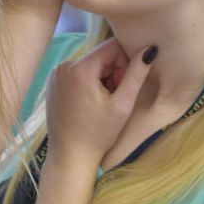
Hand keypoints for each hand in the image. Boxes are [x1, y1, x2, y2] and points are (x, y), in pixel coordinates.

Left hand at [45, 39, 153, 166]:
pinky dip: (89, 83)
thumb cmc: (98, 134)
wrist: (69, 157)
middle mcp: (64, 65)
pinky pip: (78, 73)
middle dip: (113, 73)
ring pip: (91, 64)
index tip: (124, 87)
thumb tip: (150, 49)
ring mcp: (56, 74)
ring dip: (102, 79)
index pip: (113, 46)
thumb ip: (136, 74)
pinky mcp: (53, 83)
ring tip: (102, 104)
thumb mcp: (122, 105)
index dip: (125, 64)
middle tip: (115, 99)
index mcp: (80, 67)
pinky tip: (90, 104)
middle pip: (101, 56)